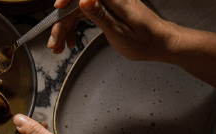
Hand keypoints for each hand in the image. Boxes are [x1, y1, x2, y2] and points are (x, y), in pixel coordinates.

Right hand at [49, 0, 176, 60]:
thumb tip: (84, 0)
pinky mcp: (106, 8)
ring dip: (65, 28)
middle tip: (55, 42)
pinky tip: (71, 40)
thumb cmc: (145, 40)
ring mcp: (107, 2)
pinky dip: (74, 27)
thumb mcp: (119, 31)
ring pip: (76, 10)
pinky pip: (83, 14)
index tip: (57, 9)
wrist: (160, 43)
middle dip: (61, 23)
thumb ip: (100, 15)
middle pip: (76, 3)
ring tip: (60, 46)